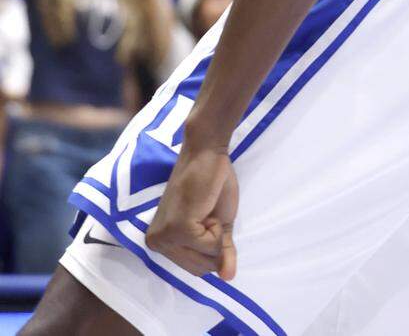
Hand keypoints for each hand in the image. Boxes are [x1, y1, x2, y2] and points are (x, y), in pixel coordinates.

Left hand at [146, 147, 238, 279]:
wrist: (208, 153)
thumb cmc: (212, 183)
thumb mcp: (219, 223)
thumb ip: (222, 252)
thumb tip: (229, 278)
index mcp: (160, 242)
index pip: (195, 268)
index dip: (213, 246)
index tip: (207, 216)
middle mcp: (156, 244)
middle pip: (200, 269)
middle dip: (215, 242)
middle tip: (208, 212)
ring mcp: (166, 238)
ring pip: (205, 259)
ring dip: (217, 235)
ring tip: (207, 209)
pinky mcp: (179, 229)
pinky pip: (210, 246)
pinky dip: (218, 229)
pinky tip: (208, 208)